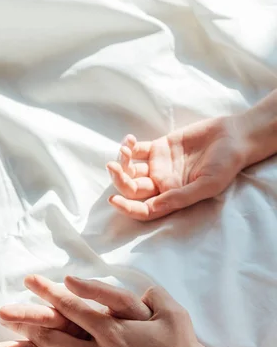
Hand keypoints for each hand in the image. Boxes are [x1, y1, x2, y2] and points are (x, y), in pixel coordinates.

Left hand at [107, 116, 246, 220]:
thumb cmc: (226, 164)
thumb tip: (154, 207)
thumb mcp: (208, 184)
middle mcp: (161, 184)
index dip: (127, 208)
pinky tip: (129, 141)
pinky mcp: (158, 147)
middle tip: (113, 167)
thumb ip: (181, 196)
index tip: (114, 200)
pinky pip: (136, 150)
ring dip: (121, 162)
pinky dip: (128, 146)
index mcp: (172, 198)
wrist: (234, 136)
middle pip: (132, 189)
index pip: (144, 209)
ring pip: (130, 170)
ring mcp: (158, 165)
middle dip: (120, 180)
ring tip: (124, 151)